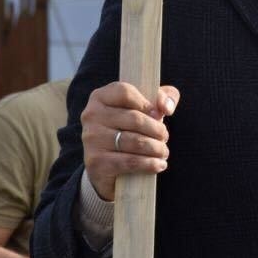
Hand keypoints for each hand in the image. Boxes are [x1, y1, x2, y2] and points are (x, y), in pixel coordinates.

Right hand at [80, 81, 178, 201]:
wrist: (104, 164)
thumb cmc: (128, 127)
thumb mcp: (144, 106)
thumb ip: (162, 97)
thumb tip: (166, 107)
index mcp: (100, 97)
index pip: (126, 92)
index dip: (146, 103)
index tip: (159, 114)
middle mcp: (91, 115)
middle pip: (134, 118)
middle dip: (156, 129)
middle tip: (165, 136)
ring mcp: (92, 139)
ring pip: (134, 141)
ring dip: (155, 148)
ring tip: (163, 152)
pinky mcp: (96, 162)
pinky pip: (129, 162)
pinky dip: (148, 164)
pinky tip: (159, 164)